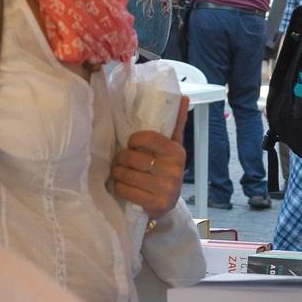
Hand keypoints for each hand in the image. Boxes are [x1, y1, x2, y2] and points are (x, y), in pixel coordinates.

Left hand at [111, 97, 189, 218]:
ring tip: (119, 172)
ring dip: (118, 173)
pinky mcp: (156, 204)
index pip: (148, 138)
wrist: (167, 204)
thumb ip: (175, 124)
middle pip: (133, 157)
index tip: (132, 144)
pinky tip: (122, 185)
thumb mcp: (172, 148)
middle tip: (121, 160)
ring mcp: (166, 189)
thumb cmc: (165, 170)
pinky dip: (119, 187)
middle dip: (121, 158)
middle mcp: (174, 170)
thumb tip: (184, 97)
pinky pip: (126, 190)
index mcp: (177, 152)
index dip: (134, 140)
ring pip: (127, 174)